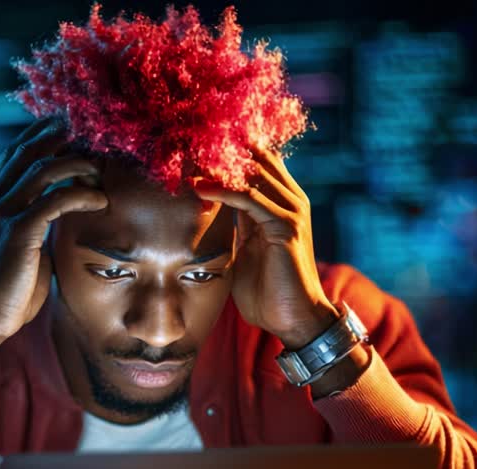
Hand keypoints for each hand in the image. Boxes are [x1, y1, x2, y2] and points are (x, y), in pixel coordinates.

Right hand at [0, 118, 106, 404]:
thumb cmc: (5, 291)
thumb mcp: (21, 249)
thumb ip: (36, 228)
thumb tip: (58, 219)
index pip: (14, 154)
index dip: (39, 134)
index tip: (65, 125)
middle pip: (27, 151)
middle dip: (58, 135)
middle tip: (87, 128)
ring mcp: (4, 215)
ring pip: (43, 170)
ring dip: (77, 165)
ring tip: (100, 171)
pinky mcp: (18, 233)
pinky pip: (55, 201)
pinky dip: (81, 195)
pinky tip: (100, 201)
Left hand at [193, 148, 337, 348]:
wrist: (292, 317)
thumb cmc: (267, 288)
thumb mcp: (245, 246)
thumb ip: (234, 223)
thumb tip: (206, 209)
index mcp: (280, 200)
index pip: (254, 160)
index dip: (225, 150)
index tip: (189, 147)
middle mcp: (289, 198)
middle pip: (254, 157)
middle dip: (219, 149)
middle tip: (183, 143)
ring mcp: (290, 210)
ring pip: (251, 172)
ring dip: (217, 165)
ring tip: (185, 158)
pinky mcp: (285, 226)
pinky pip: (250, 198)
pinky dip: (224, 191)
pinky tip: (200, 189)